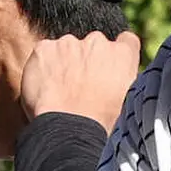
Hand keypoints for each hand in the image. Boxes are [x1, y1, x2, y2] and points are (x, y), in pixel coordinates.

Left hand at [20, 31, 139, 132]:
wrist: (68, 129)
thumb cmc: (100, 122)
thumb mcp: (127, 98)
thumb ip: (123, 78)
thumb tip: (116, 77)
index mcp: (123, 54)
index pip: (126, 41)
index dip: (115, 56)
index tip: (107, 69)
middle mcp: (98, 42)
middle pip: (93, 45)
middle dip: (87, 61)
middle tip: (80, 87)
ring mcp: (69, 43)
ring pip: (67, 48)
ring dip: (65, 63)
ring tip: (60, 90)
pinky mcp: (45, 48)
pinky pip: (44, 52)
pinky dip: (44, 66)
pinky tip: (45, 86)